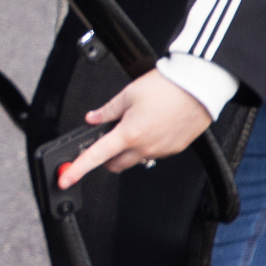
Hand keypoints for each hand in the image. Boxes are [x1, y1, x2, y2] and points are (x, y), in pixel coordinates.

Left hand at [58, 71, 211, 186]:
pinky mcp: (175, 149)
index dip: (78, 169)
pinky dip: (148, 144)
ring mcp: (161, 151)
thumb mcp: (128, 94)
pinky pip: (154, 153)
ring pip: (135, 159)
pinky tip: (154, 125)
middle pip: (115, 164)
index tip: (66, 179)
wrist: (199, 86)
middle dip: (107, 156)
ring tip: (138, 122)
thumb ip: (107, 110)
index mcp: (128, 134)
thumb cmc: (167, 87)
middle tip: (109, 136)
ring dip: (129, 149)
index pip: (96, 156)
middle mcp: (145, 147)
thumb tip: (93, 118)